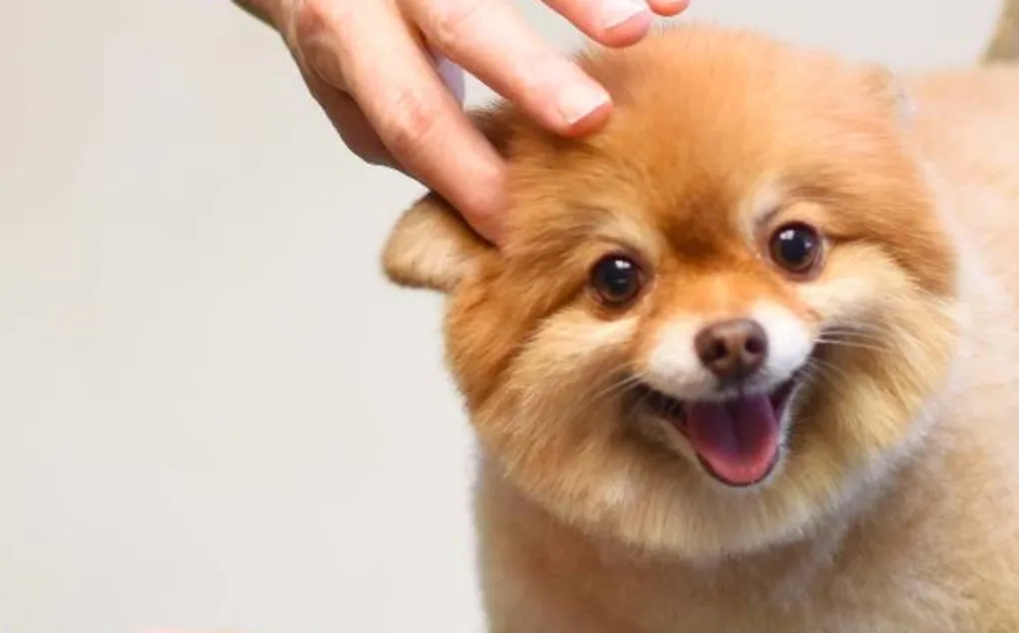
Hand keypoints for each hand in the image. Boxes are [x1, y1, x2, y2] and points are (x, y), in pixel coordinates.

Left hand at [239, 0, 690, 241]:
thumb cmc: (350, 29)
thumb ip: (400, 134)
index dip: (459, 169)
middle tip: (588, 118)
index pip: (408, 111)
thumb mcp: (347, 86)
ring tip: (635, 32)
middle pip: (461, 23)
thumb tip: (468, 214)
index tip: (514, 224)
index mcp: (346, 33)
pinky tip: (672, 3)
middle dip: (528, 73)